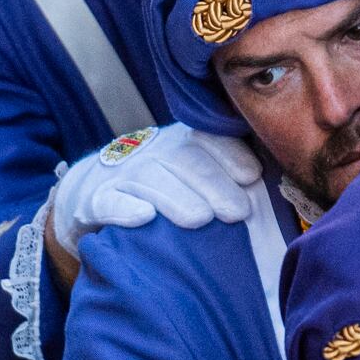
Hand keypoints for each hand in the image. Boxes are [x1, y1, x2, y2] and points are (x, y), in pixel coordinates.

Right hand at [42, 124, 260, 260]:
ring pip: (149, 179)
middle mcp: (151, 153)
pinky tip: (144, 217)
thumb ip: (226, 179)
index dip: (229, 155)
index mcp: (179, 144)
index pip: (206, 140)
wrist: (88, 193)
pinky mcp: (93, 200)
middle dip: (213, 184)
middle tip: (237, 212)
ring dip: (176, 197)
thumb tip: (270, 192)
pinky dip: (124, 208)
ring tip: (200, 219)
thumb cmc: (156, 190)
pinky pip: (108, 201)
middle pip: (183, 160)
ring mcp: (121, 175)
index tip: (252, 176)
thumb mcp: (188, 176)